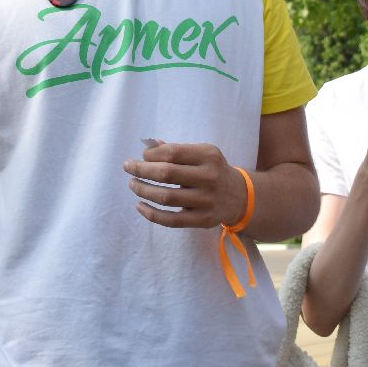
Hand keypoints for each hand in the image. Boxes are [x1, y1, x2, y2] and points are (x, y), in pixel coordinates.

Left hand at [123, 141, 247, 228]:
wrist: (239, 196)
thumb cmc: (212, 170)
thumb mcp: (201, 153)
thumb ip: (176, 150)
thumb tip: (147, 146)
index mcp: (208, 156)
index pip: (172, 153)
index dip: (151, 154)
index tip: (141, 156)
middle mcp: (209, 177)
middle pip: (167, 174)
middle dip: (141, 170)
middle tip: (128, 167)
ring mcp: (207, 201)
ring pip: (166, 197)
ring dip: (143, 190)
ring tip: (133, 185)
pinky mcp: (203, 220)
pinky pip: (172, 220)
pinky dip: (152, 214)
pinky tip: (140, 206)